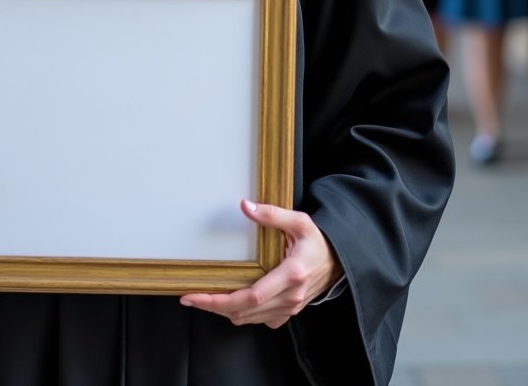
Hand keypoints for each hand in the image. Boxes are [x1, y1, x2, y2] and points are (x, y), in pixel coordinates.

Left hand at [180, 200, 341, 328]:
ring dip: (225, 311)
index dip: (220, 300)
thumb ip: (272, 214)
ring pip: (249, 319)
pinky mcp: (288, 313)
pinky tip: (230, 301)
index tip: (195, 295)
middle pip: (244, 311)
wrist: (338, 262)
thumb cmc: (317, 242)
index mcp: (291, 274)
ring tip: (204, 298)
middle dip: (213, 307)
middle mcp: (290, 296)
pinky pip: (259, 321)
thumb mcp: (299, 221)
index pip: (250, 296)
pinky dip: (242, 314)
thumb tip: (245, 206)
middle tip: (190, 298)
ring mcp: (289, 308)